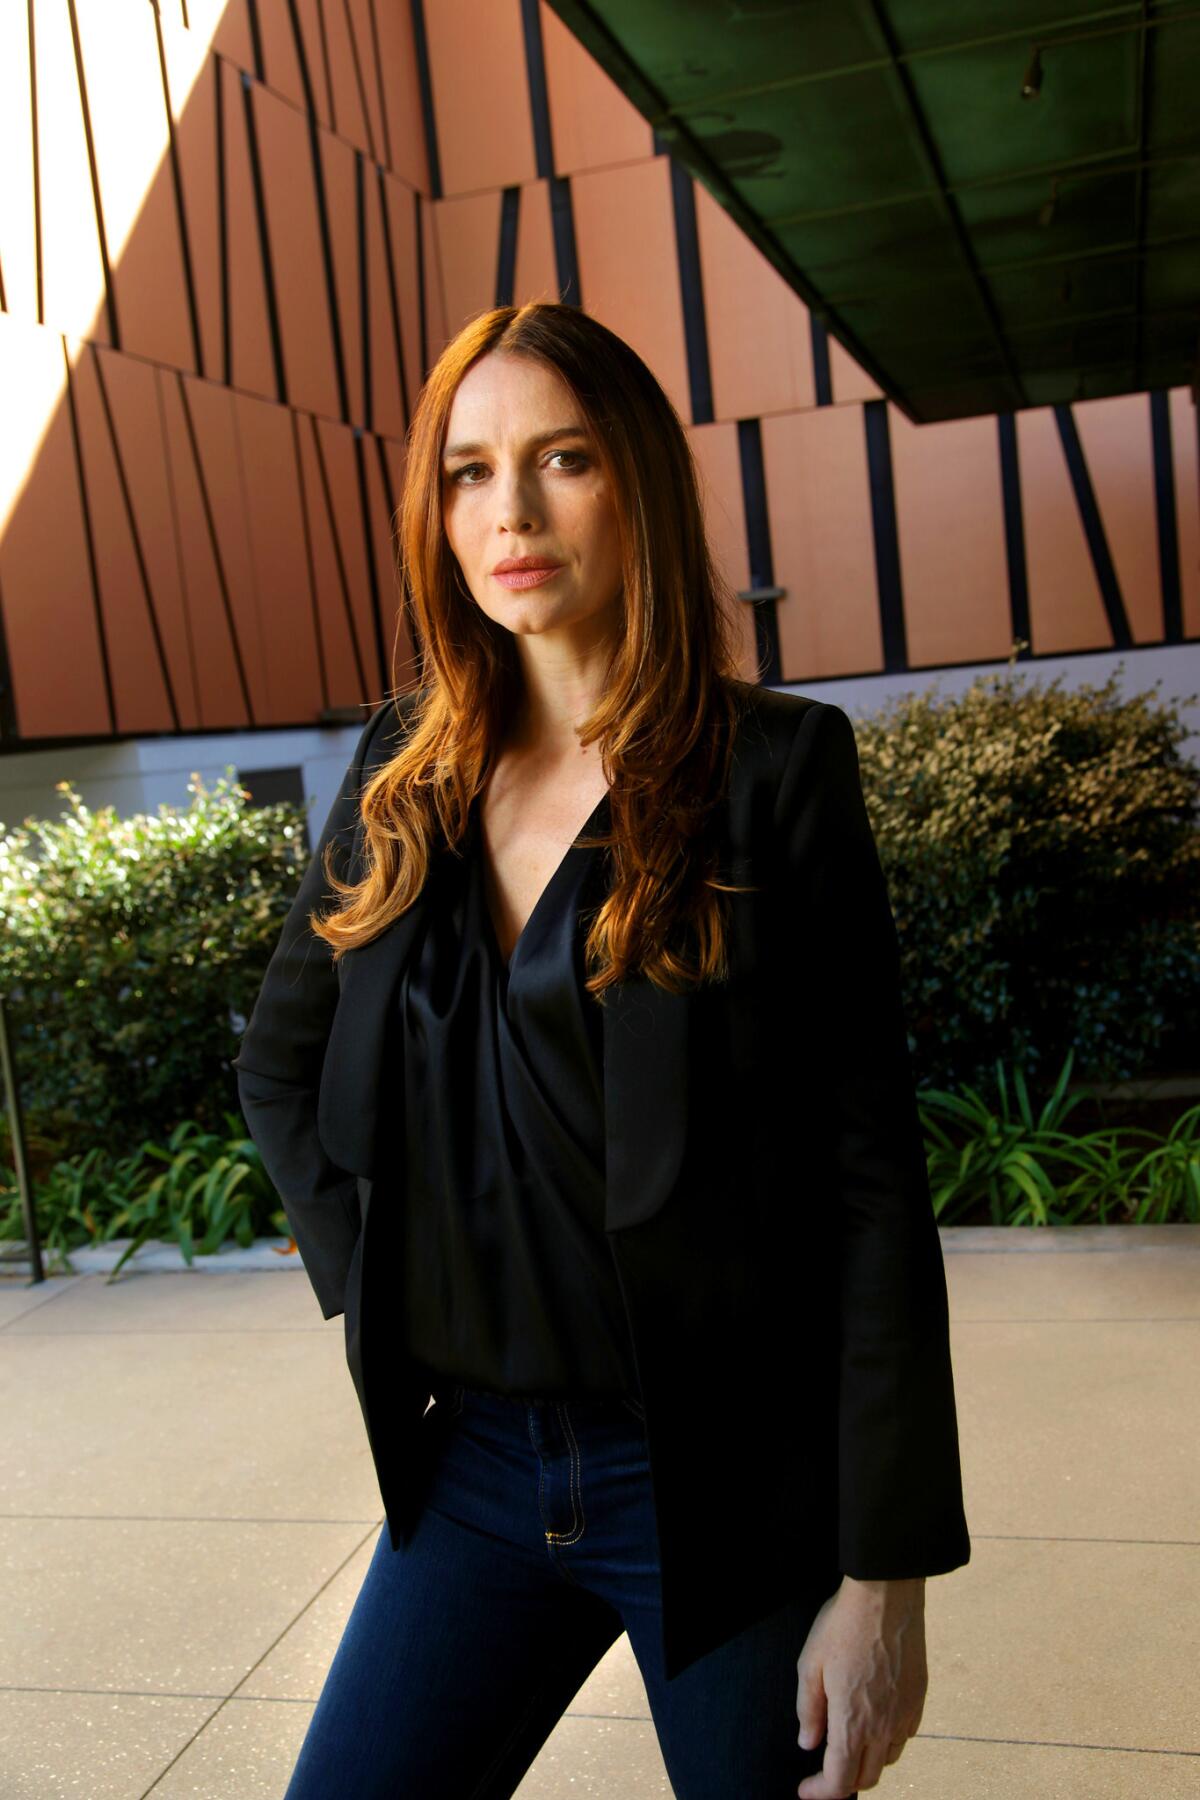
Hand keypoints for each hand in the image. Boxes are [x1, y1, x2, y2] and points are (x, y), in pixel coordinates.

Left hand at [795, 1575, 926, 1795]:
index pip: (840, 1781)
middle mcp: (883, 1727)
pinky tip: (875, 1724)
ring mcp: (905, 1714)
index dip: (820, 1792)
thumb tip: (808, 1744)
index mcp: (853, 1723)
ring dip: (867, 1763)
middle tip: (823, 1770)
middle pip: (866, 1778)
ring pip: (888, 1760)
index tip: (805, 1790)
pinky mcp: (919, 1698)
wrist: (886, 1595)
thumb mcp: (810, 1665)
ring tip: (848, 1744)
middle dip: (843, 1782)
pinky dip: (888, 1742)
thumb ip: (809, 1710)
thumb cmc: (843, 1626)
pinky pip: (905, 1736)